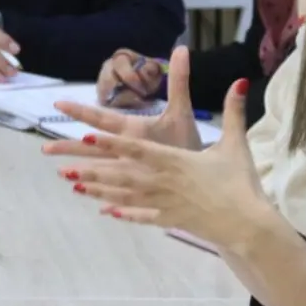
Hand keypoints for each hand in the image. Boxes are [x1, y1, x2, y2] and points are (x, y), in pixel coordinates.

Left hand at [50, 56, 272, 247]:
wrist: (247, 225)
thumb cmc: (240, 182)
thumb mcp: (237, 143)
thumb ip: (233, 111)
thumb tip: (239, 80)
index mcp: (174, 161)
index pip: (135, 148)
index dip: (109, 142)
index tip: (85, 136)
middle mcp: (162, 182)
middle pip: (118, 173)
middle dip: (88, 168)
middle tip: (59, 167)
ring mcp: (162, 204)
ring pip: (123, 195)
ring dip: (96, 190)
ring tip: (73, 186)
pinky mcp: (169, 220)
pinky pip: (140, 215)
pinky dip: (122, 213)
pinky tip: (106, 212)